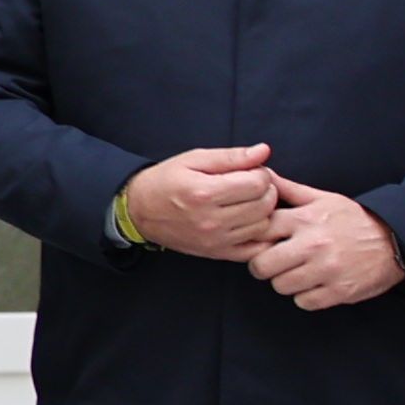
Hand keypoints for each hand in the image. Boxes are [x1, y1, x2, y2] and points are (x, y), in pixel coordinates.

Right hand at [124, 144, 279, 258]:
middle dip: (265, 190)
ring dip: (263, 211)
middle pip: (265, 204)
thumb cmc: (164, 181)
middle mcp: (211, 220)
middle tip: (250, 185)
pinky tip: (250, 222)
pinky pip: (256, 249)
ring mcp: (215, 240)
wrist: (139, 211)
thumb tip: (264, 151)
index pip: (258, 183)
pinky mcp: (218, 253)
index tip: (249, 171)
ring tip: (248, 202)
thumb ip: (231, 156)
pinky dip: (261, 236)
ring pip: (264, 225)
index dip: (260, 173)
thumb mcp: (193, 160)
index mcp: (204, 193)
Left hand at [248, 180, 404, 311]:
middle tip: (275, 262)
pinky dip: (306, 297)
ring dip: (285, 282)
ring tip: (298, 272)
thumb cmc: (354, 219)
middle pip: (261, 266)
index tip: (262, 241)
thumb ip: (287, 189)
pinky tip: (315, 284)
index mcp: (305, 220)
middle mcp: (313, 244)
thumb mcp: (322, 199)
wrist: (397, 240)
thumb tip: (260, 174)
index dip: (254, 238)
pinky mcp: (339, 291)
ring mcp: (326, 270)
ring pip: (280, 286)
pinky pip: (303, 302)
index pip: (258, 232)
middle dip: (263, 266)